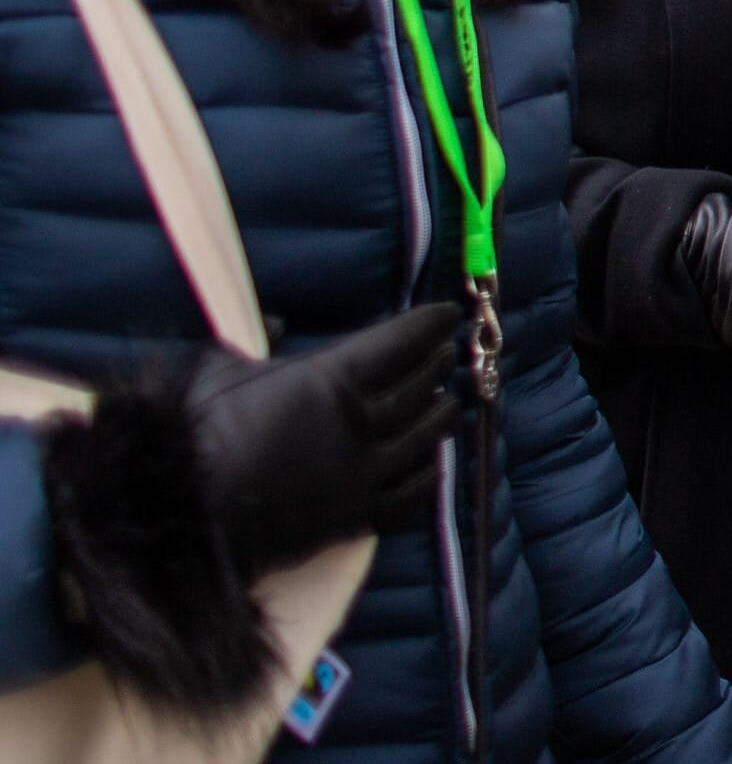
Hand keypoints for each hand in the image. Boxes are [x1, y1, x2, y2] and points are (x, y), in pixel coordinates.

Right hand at [186, 303, 459, 572]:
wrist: (181, 513)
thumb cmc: (198, 431)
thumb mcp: (222, 367)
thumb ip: (257, 344)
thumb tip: (278, 326)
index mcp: (331, 378)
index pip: (400, 341)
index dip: (427, 326)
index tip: (444, 316)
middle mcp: (359, 421)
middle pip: (419, 386)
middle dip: (436, 366)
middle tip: (445, 356)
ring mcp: (362, 471)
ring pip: (424, 438)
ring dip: (441, 417)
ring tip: (447, 403)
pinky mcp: (355, 518)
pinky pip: (410, 496)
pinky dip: (428, 477)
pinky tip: (434, 465)